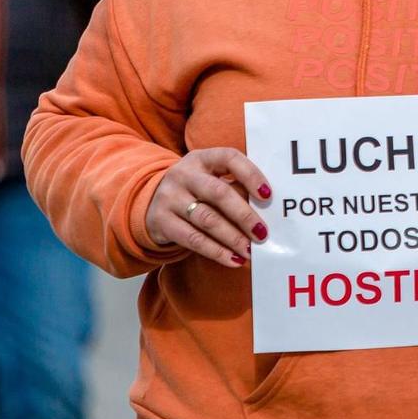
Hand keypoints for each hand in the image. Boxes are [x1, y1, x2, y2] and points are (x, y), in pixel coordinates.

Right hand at [146, 147, 271, 267]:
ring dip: (233, 238)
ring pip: (207, 219)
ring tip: (250, 250)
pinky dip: (216, 252)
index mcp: (201, 158)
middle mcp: (184, 174)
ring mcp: (170, 197)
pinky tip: (233, 260)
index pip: (229, 158)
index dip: (250, 175)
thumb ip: (235, 189)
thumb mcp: (210, 180)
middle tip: (262, 233)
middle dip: (244, 215)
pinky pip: (193, 239)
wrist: (149, 202)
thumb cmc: (195, 191)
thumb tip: (267, 212)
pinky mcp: (161, 221)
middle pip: (219, 193)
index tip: (267, 196)